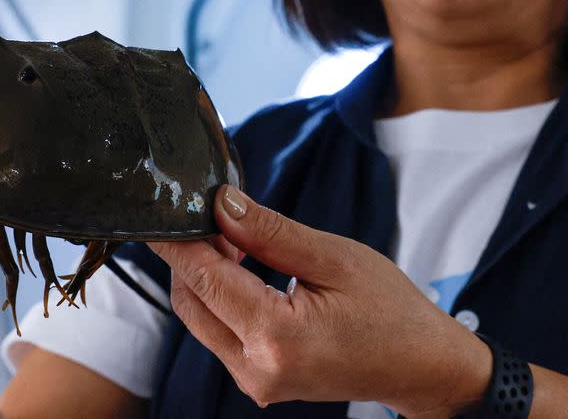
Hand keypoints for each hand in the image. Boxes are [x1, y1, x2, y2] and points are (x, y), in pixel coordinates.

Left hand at [148, 185, 491, 416]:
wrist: (423, 367)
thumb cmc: (391, 313)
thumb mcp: (335, 259)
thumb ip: (270, 233)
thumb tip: (222, 205)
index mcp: (276, 336)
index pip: (204, 278)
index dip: (178, 241)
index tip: (162, 212)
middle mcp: (256, 368)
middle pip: (191, 300)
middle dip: (191, 256)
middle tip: (213, 217)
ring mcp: (255, 381)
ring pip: (200, 318)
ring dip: (205, 276)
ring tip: (234, 240)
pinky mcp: (258, 380)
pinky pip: (219, 332)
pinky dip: (220, 298)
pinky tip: (243, 270)